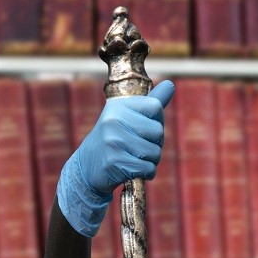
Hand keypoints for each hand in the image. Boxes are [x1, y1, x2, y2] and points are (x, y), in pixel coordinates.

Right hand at [56, 80, 174, 236]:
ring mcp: (113, 141)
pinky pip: (148, 168)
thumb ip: (150, 102)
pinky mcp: (115, 162)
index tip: (144, 129)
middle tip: (139, 147)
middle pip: (158, 131)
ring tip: (136, 159)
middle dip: (155, 144)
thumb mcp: (126, 117)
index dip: (156, 121)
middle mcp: (114, 120)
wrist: (86, 168)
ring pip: (155, 152)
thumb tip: (170, 85)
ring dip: (152, 160)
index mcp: (118, 106)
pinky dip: (147, 173)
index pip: (155, 107)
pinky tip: (135, 171)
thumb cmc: (113, 140)